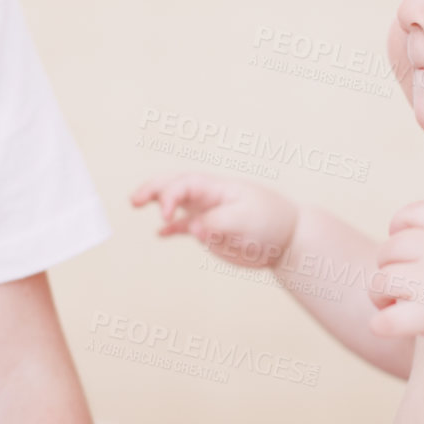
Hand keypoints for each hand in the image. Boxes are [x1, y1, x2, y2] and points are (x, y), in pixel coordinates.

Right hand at [130, 172, 298, 268]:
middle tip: (134, 200)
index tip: (164, 216)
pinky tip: (160, 234)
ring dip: (157, 202)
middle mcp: (209, 197)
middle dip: (153, 188)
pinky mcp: (211, 231)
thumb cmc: (271, 222)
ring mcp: (208, 213)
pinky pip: (185, 226)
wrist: (288, 239)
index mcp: (217, 188)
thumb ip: (216, 222)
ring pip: (176, 203)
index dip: (169, 196)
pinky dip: (172, 229)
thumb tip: (192, 228)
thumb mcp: (245, 220)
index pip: (184, 184)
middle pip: (174, 185)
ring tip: (135, 203)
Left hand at [368, 201, 423, 356]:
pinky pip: (383, 321)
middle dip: (388, 268)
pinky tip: (391, 329)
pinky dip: (381, 325)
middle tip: (396, 287)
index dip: (398, 227)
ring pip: (379, 282)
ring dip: (379, 296)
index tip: (400, 244)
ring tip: (390, 307)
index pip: (411, 213)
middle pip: (389, 250)